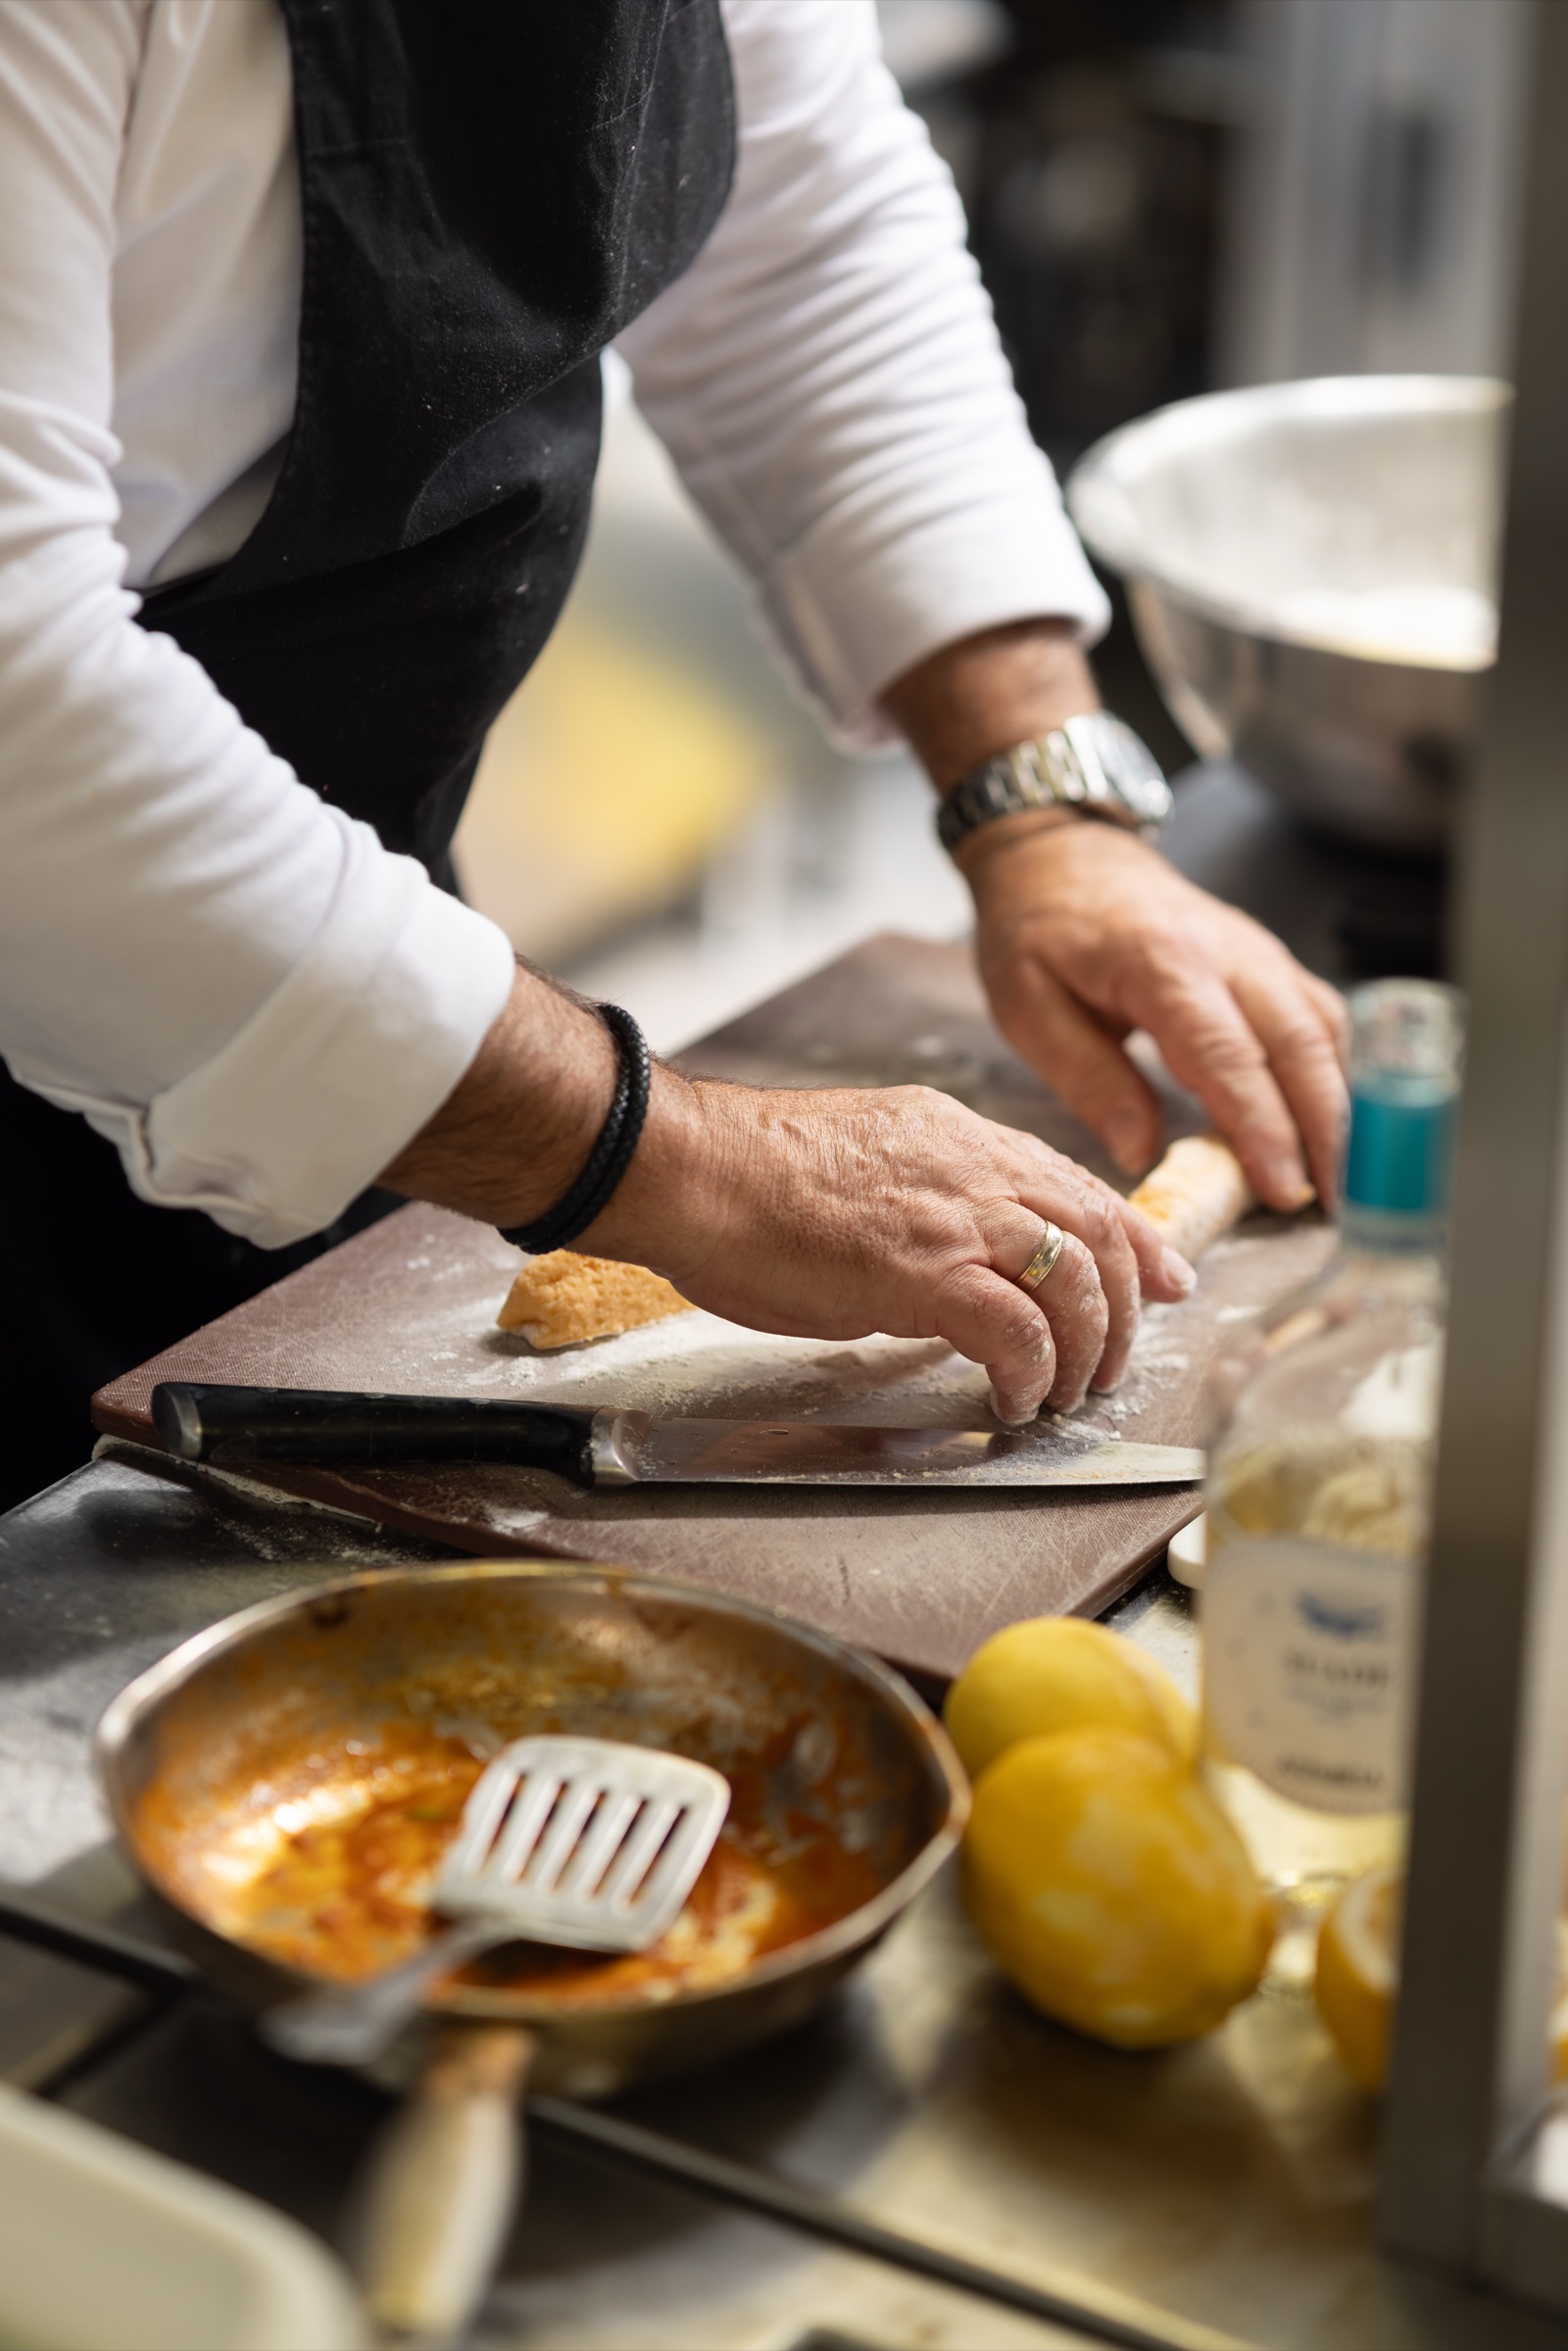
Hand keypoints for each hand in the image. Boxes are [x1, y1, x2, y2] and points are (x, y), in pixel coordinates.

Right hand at [381, 965, 1192, 1422]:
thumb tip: (945, 1256)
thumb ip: (924, 1198)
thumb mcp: (866, 1164)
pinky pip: (1016, 1330)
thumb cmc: (749, 1176)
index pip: (1077, 1185)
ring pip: (1075, 1283)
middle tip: (1114, 1364)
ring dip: (1083, 1351)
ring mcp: (957, 1217)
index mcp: (961, 1138)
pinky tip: (1015, 1399)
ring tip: (1063, 1394)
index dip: (1135, 1239)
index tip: (1165, 1278)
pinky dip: (1030, 1372)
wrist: (692, 1168)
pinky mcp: (926, 1273)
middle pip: (1098, 1235)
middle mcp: (977, 1168)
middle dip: (1125, 1309)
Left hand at [963, 818, 1347, 1209]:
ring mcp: (1259, 952)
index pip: (1229, 1054)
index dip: (1265, 1128)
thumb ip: (1088, 1080)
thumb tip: (1141, 1155)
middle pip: (1301, 1045)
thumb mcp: (1028, 1008)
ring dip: (1340, 1108)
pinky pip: (1322, 1018)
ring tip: (1338, 1184)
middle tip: (1331, 1209)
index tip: (1285, 1192)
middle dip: (1324, 1131)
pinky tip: (1330, 1128)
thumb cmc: (1038, 930)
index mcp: (1161, 963)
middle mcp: (1228, 952)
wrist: (1063, 854)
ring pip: (1325, 1031)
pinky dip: (1335, 1075)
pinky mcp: (1270, 962)